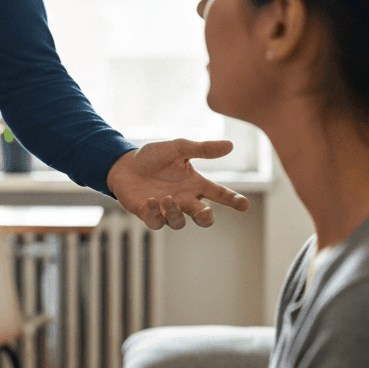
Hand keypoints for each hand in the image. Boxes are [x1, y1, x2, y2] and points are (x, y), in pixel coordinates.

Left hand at [106, 139, 249, 229]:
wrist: (124, 164)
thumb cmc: (153, 157)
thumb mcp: (179, 148)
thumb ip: (203, 149)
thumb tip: (230, 145)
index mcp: (194, 184)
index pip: (219, 194)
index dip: (233, 200)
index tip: (244, 205)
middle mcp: (184, 200)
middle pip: (202, 217)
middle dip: (206, 218)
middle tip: (206, 213)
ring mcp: (166, 209)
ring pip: (179, 222)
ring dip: (175, 213)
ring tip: (168, 198)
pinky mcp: (149, 214)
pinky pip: (156, 223)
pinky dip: (155, 214)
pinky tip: (151, 200)